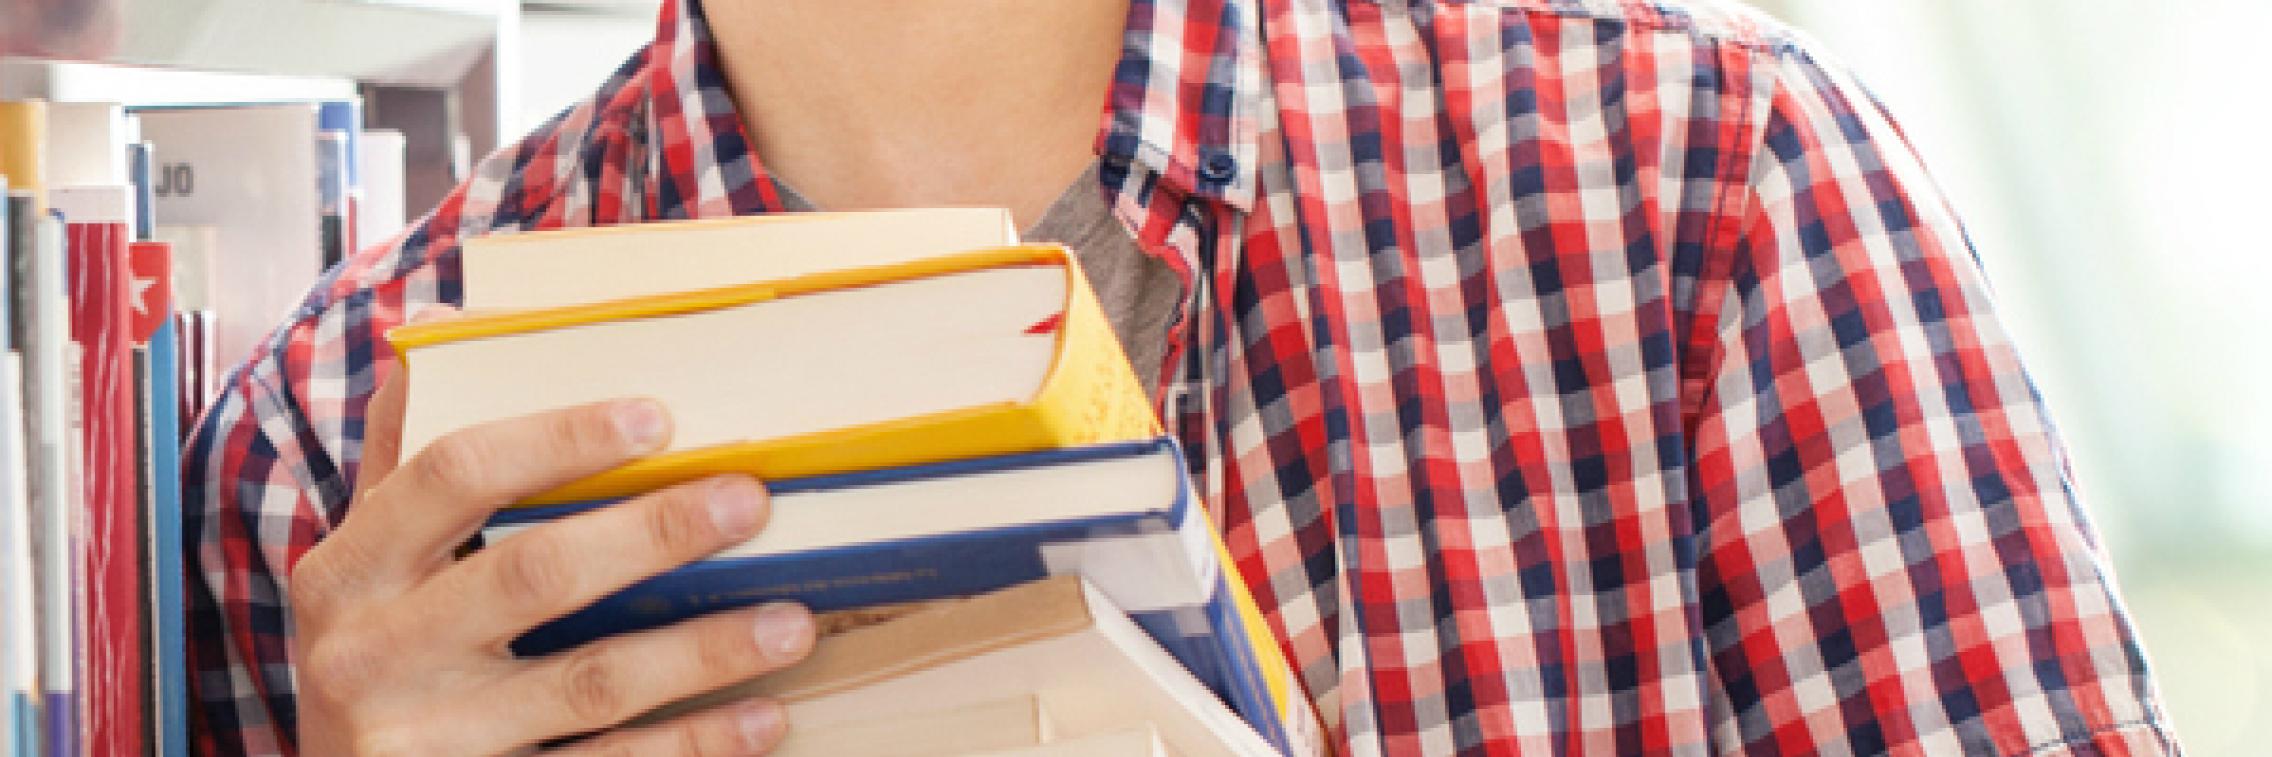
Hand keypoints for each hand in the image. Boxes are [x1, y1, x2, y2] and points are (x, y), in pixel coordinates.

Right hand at [289, 366, 815, 755]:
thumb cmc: (376, 652)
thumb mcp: (367, 560)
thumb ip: (409, 454)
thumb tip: (443, 326)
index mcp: (350, 567)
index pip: (453, 473)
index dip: (557, 438)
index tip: (658, 416)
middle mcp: (374, 653)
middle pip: (533, 576)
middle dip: (653, 534)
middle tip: (754, 501)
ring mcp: (427, 740)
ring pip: (588, 685)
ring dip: (703, 652)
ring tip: (794, 622)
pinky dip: (693, 746)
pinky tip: (765, 719)